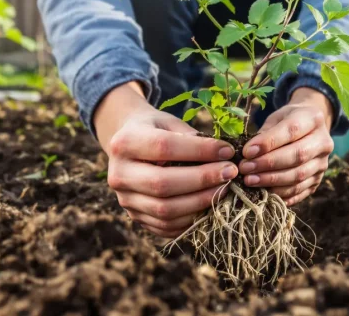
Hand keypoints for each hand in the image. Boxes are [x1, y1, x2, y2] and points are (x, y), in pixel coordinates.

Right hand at [95, 82, 237, 237]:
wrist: (129, 146)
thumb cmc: (155, 130)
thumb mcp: (169, 122)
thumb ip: (191, 136)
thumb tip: (223, 155)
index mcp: (124, 143)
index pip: (164, 147)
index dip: (199, 150)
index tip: (227, 151)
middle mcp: (118, 174)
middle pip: (162, 183)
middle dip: (202, 179)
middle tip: (230, 172)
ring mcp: (125, 200)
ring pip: (165, 210)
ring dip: (201, 201)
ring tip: (224, 188)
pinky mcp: (135, 217)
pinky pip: (166, 226)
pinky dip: (192, 218)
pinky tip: (209, 203)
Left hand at [238, 87, 333, 205]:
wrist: (308, 129)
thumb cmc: (286, 121)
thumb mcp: (276, 118)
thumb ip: (264, 134)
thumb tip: (248, 155)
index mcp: (313, 118)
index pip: (292, 130)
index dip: (269, 142)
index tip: (247, 151)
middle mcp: (323, 142)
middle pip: (298, 155)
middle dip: (268, 164)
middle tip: (246, 168)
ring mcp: (323, 163)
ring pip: (299, 176)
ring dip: (272, 181)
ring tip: (250, 180)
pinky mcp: (318, 180)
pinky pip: (300, 191)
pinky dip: (281, 194)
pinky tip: (264, 192)